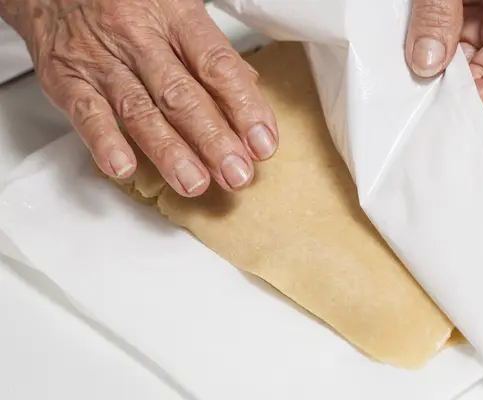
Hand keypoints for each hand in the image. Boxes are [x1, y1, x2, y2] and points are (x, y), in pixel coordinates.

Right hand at [0, 0, 277, 196]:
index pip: (217, 66)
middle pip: (182, 95)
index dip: (244, 107)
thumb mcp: (175, 8)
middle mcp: (139, 37)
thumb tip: (247, 87)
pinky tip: (124, 167)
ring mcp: (102, 60)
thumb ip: (209, 50)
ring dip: (170, 152)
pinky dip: (104, 142)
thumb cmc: (125, 0)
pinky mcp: (67, 79)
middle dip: (213, 140)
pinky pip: (86, 112)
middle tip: (236, 174)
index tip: (262, 143)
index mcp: (175, 15)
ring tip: (194, 182)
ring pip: (140, 111)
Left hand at [405, 0, 482, 109]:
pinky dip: (431, 55)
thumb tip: (428, 62)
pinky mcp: (464, 15)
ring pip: (466, 63)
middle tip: (426, 96)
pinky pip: (451, 45)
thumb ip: (439, 16)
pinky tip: (412, 59)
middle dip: (458, 87)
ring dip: (441, 72)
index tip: (458, 103)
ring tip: (414, 77)